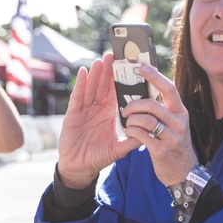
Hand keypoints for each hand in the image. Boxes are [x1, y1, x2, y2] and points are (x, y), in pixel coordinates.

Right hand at [57, 53, 139, 187]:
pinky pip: (77, 97)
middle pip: (103, 86)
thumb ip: (132, 141)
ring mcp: (84, 111)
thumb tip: (149, 133)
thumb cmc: (98, 157)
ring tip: (101, 60)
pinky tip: (84, 72)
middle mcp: (97, 109)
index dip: (121, 80)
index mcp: (109, 114)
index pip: (116, 93)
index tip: (127, 66)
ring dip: (95, 74)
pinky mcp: (72, 115)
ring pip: (91, 88)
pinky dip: (80, 85)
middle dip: (108, 71)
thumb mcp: (118, 148)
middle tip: (114, 55)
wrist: (80, 168)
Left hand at [122, 64, 198, 186]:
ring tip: (128, 124)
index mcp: (181, 112)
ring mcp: (171, 137)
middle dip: (133, 105)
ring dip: (131, 120)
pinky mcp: (161, 150)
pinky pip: (140, 135)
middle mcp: (179, 123)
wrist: (183, 172)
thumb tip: (144, 90)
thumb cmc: (173, 143)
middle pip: (152, 104)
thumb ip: (163, 109)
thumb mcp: (174, 124)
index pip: (169, 89)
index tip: (141, 67)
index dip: (155, 76)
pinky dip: (131, 132)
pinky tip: (130, 133)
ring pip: (144, 119)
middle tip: (125, 110)